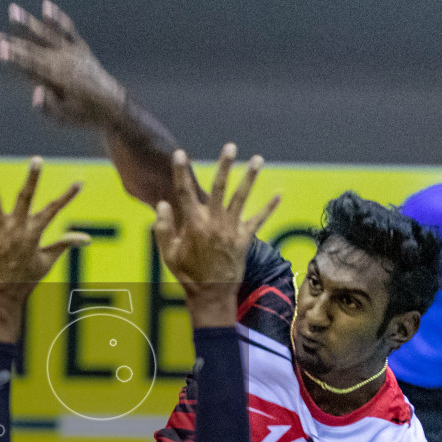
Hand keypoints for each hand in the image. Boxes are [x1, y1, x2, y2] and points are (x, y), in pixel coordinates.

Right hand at [0, 1, 124, 129]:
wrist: (112, 106)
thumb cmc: (84, 115)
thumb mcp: (65, 118)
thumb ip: (49, 106)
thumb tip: (35, 92)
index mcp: (58, 79)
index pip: (30, 67)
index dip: (14, 59)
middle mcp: (63, 61)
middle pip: (32, 49)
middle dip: (11, 42)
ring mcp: (72, 52)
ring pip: (46, 34)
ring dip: (29, 23)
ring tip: (12, 10)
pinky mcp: (80, 48)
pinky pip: (68, 31)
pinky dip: (58, 19)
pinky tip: (46, 6)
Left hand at [0, 157, 88, 342]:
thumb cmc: (24, 280)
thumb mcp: (46, 261)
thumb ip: (65, 244)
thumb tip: (86, 239)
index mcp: (33, 233)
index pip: (54, 210)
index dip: (68, 196)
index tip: (80, 181)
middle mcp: (16, 230)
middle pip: (25, 199)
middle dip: (32, 179)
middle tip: (37, 160)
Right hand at [153, 143, 278, 328]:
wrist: (211, 295)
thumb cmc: (188, 275)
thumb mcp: (168, 253)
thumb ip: (164, 228)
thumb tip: (162, 204)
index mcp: (193, 224)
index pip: (184, 192)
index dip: (181, 172)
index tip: (180, 154)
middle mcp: (213, 223)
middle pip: (219, 188)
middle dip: (224, 165)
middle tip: (230, 147)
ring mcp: (231, 230)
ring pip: (242, 198)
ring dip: (250, 177)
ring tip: (258, 159)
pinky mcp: (244, 239)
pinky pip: (258, 220)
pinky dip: (269, 208)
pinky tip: (279, 194)